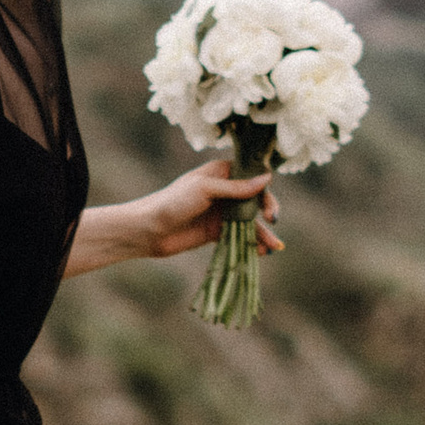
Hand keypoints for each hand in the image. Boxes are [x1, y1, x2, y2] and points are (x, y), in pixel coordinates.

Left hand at [115, 158, 282, 263]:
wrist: (150, 230)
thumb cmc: (173, 202)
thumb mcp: (206, 189)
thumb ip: (236, 188)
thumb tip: (267, 179)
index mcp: (221, 173)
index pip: (251, 175)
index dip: (264, 186)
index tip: (268, 200)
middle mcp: (224, 191)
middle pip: (255, 199)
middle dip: (267, 209)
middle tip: (272, 219)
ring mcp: (221, 212)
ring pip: (249, 220)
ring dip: (263, 232)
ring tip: (274, 246)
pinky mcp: (217, 231)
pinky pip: (240, 236)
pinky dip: (251, 243)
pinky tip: (261, 251)